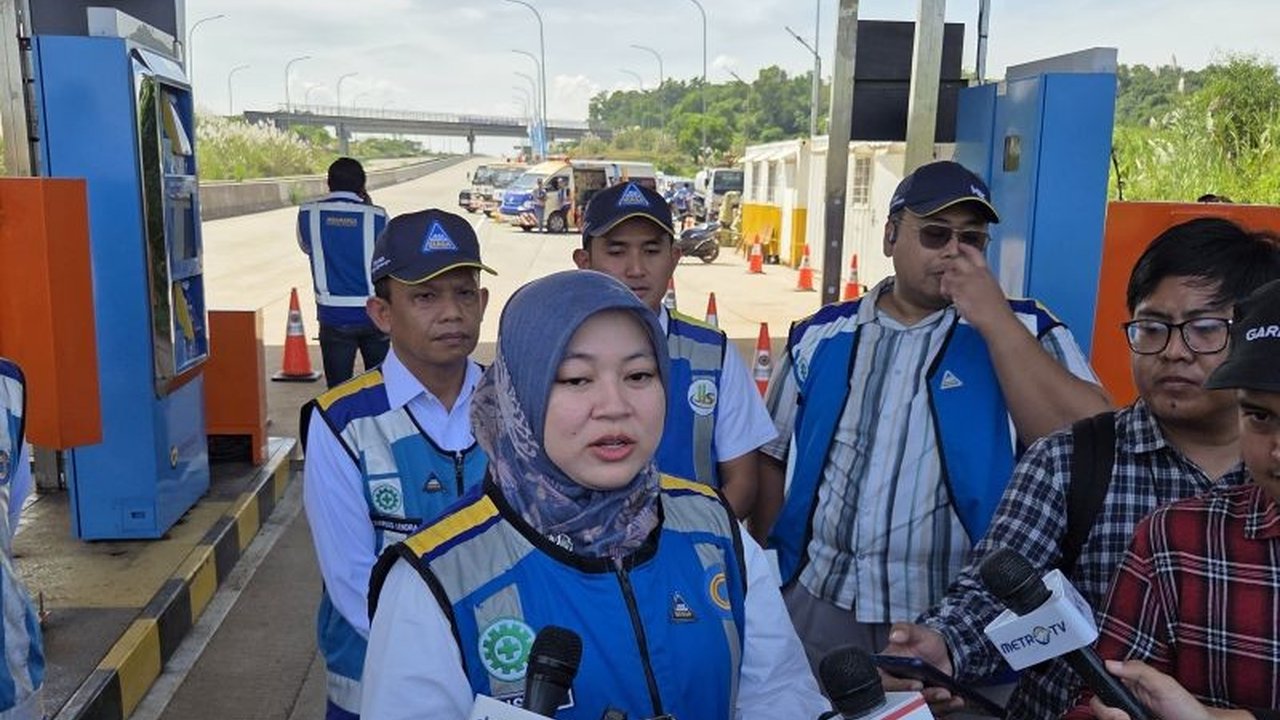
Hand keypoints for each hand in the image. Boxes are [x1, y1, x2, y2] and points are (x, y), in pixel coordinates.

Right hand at [882, 623, 964, 714]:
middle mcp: (896, 686)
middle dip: (922, 697)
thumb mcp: (914, 631)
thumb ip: (903, 629)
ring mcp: (911, 696)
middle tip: (938, 691)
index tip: (916, 683)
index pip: (885, 683)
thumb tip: (895, 635)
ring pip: (919, 707)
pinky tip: (955, 700)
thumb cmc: (922, 641)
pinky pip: (934, 709)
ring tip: (947, 693)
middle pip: (903, 700)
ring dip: (935, 702)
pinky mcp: (926, 703)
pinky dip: (946, 706)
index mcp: (885, 669)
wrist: (942, 651)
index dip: (899, 686)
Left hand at [938, 243, 1013, 333]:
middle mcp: (976, 274)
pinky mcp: (959, 290)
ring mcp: (966, 281)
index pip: (975, 254)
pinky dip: (945, 291)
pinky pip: (946, 286)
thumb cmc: (996, 310)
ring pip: (948, 274)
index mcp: (986, 273)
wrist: (996, 319)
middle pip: (957, 261)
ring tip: (949, 292)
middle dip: (950, 266)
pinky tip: (949, 297)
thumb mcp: (992, 290)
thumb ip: (981, 283)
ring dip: (946, 282)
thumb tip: (973, 285)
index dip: (966, 248)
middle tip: (948, 275)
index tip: (960, 245)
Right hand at [1088, 660, 1218, 719]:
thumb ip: (1138, 671)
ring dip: (1116, 719)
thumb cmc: (1187, 708)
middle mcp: (1125, 703)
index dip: (1102, 701)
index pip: (1101, 690)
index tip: (1116, 709)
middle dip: (1110, 715)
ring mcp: (1129, 715)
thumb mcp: (1164, 684)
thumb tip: (1110, 663)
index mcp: (1129, 687)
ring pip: (1108, 718)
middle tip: (1126, 717)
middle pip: (1100, 709)